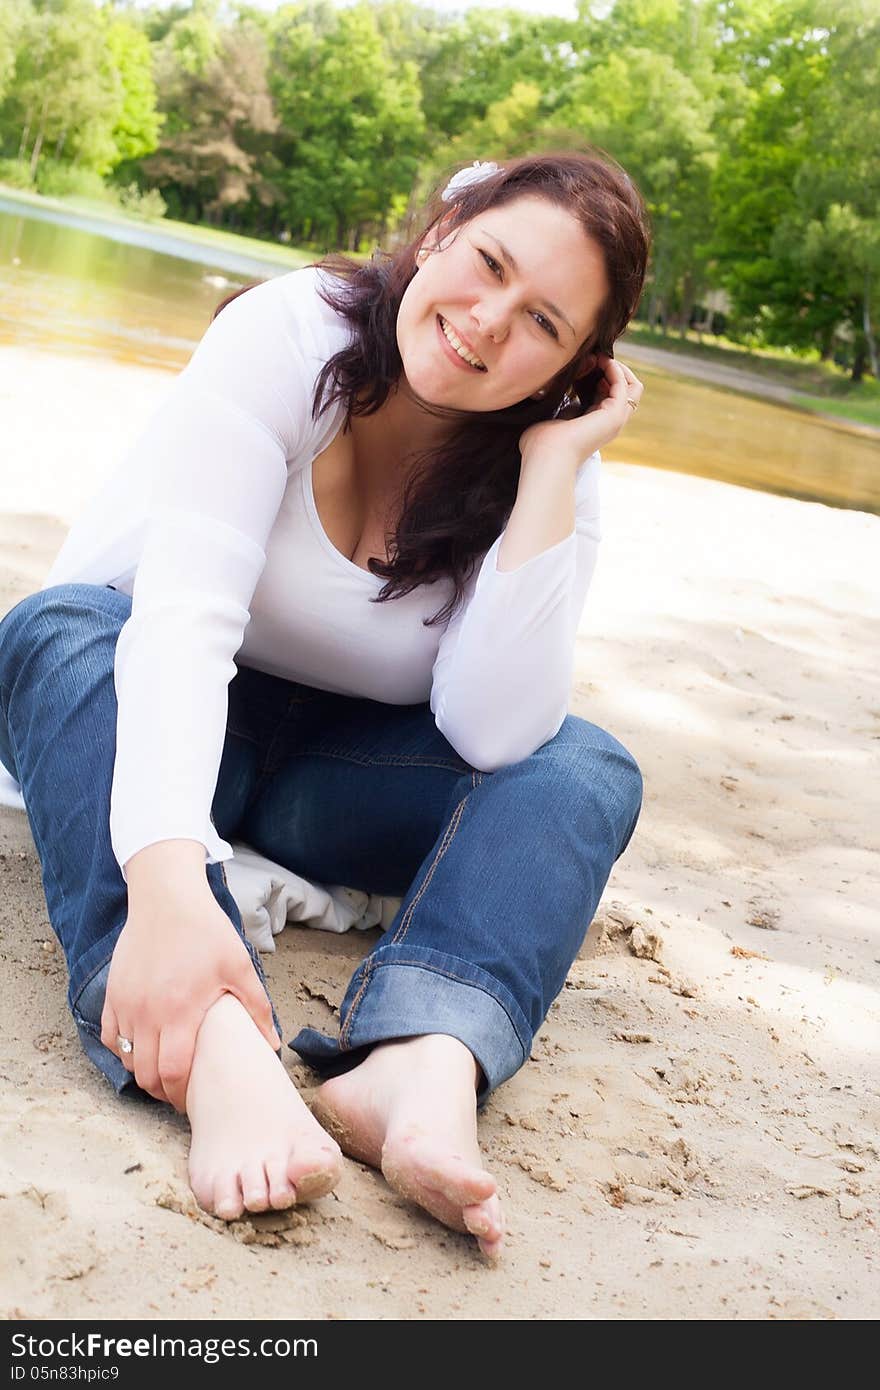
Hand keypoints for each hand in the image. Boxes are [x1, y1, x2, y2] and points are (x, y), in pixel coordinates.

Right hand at [100, 888, 279, 1111]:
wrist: (167, 899)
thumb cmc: (206, 931)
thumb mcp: (239, 966)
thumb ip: (256, 1008)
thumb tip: (272, 1044)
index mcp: (179, 1011)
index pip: (173, 1073)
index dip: (180, 1095)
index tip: (191, 1100)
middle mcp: (146, 1013)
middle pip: (146, 1074)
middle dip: (162, 1091)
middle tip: (178, 1092)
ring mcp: (125, 1005)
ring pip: (126, 1059)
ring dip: (143, 1071)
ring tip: (162, 1070)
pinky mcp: (112, 994)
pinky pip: (110, 1037)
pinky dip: (122, 1050)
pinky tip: (141, 1048)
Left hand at [519, 355, 643, 463]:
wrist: (545, 458)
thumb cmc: (540, 444)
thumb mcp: (553, 416)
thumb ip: (561, 403)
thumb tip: (557, 386)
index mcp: (596, 424)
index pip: (610, 395)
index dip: (601, 375)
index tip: (585, 363)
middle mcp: (610, 423)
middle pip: (627, 390)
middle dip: (614, 369)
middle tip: (596, 356)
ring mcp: (615, 420)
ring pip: (633, 387)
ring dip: (617, 367)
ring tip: (599, 356)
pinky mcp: (614, 415)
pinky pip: (625, 386)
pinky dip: (615, 370)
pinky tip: (600, 361)